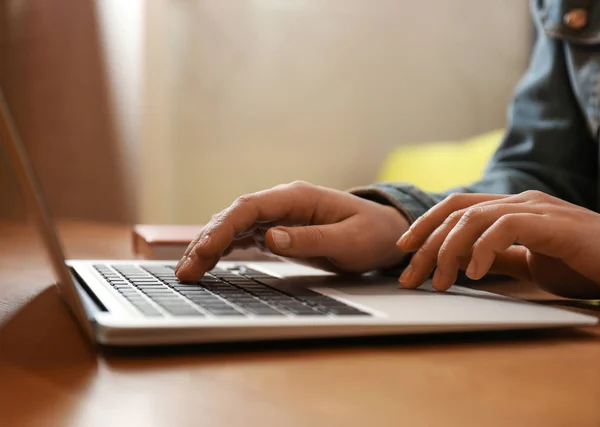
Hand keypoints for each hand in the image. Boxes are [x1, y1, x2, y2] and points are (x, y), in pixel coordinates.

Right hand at [175, 181, 409, 281]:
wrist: (385, 232)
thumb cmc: (371, 234)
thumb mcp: (347, 241)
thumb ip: (310, 239)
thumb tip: (270, 237)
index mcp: (297, 198)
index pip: (249, 208)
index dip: (222, 228)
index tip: (204, 251)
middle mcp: (282, 202)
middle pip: (234, 216)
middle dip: (207, 241)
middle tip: (186, 271)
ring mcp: (279, 215)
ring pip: (235, 226)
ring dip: (210, 246)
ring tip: (188, 271)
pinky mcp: (279, 229)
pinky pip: (245, 236)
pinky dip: (225, 249)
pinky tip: (209, 262)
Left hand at [396, 190, 599, 298]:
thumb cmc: (583, 264)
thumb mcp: (530, 263)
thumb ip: (499, 256)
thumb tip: (464, 262)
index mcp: (510, 208)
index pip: (457, 206)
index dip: (426, 225)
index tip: (404, 250)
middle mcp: (518, 201)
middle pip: (456, 213)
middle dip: (426, 245)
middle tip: (409, 277)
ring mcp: (535, 208)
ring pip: (473, 218)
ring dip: (447, 251)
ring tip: (438, 282)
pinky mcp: (551, 222)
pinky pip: (505, 227)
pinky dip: (483, 249)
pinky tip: (474, 274)